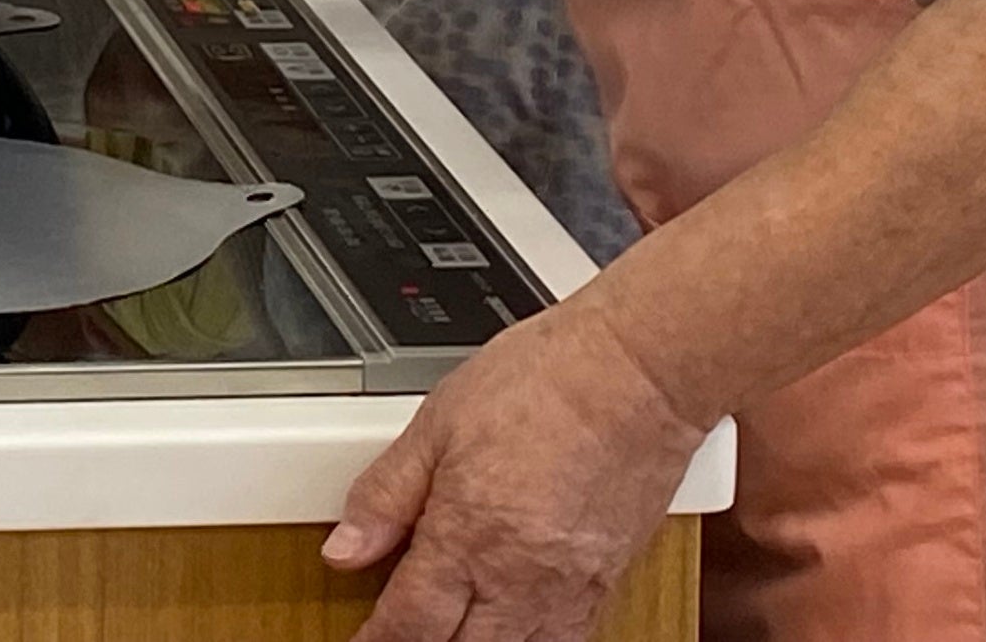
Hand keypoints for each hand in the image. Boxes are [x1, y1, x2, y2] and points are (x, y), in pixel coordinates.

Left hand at [330, 297, 706, 641]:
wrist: (639, 371)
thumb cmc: (546, 381)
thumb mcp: (438, 422)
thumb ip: (388, 493)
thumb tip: (346, 547)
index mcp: (467, 537)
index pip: (410, 624)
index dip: (378, 640)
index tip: (363, 638)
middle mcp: (520, 579)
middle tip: (401, 630)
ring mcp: (569, 588)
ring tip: (450, 626)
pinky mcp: (606, 581)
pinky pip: (565, 640)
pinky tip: (512, 625)